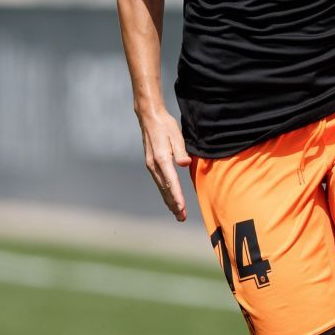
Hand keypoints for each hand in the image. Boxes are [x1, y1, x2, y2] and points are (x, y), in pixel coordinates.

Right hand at [138, 107, 191, 221]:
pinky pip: (159, 182)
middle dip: (174, 204)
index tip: (181, 207)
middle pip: (165, 188)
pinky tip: (169, 199)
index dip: (177, 195)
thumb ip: (181, 150)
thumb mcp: (176, 134)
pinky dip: (165, 193)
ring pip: (161, 187)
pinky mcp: (151, 164)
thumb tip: (185, 163)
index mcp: (162, 158)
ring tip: (177, 213)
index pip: (171, 181)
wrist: (149, 118)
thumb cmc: (165, 125)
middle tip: (182, 217)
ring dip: (169, 201)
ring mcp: (151, 165)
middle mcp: (154, 165)